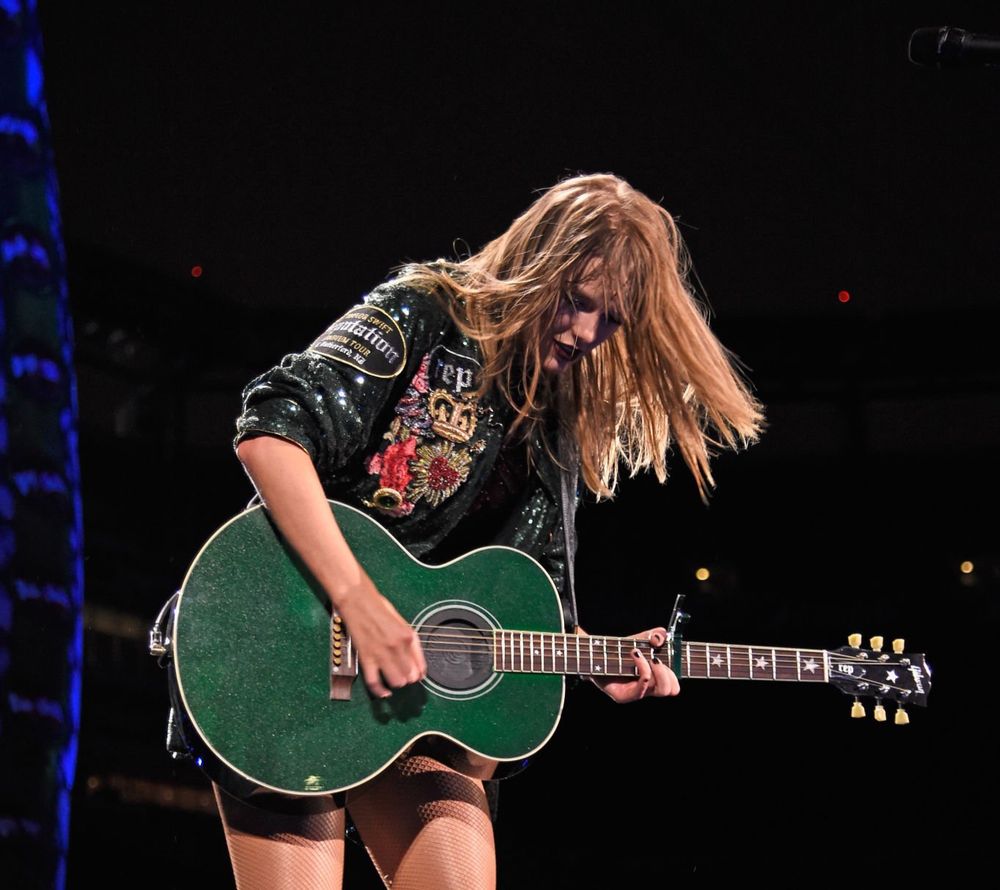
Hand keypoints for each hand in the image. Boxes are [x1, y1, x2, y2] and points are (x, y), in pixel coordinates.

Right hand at [334, 572, 426, 698]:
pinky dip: (380, 691)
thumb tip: (416, 663)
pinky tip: (383, 692)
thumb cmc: (379, 608)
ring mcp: (382, 654)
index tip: (416, 676)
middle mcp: (398, 647)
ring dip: (395, 683)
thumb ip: (410, 642)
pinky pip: (375, 683)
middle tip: (402, 675)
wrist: (358, 601)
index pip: (420, 666)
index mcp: (409, 636)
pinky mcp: (366, 658)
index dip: (418, 674)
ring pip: (396, 682)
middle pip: (410, 677)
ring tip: (392, 678)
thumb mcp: (402, 622)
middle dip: (408, 678)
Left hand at [585, 627, 679, 702]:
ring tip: (642, 653)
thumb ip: (655, 635)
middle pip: (671, 690)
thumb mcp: (641, 638)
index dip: (677, 673)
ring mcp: (635, 694)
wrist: (594, 653)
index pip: (674, 686)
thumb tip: (661, 638)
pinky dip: (642, 667)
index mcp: (653, 679)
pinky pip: (641, 687)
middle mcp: (646, 689)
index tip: (671, 656)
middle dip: (668, 672)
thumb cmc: (619, 648)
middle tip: (656, 658)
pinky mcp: (623, 697)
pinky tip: (635, 653)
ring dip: (656, 669)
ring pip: (659, 689)